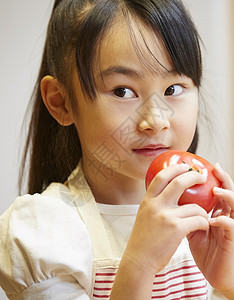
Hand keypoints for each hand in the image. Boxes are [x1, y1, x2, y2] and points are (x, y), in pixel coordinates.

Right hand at [124, 164, 208, 275]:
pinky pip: (198, 220)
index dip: (174, 168)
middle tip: (201, 177)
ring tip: (203, 216)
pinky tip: (202, 226)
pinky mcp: (176, 229)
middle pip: (178, 182)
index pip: (160, 177)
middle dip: (193, 176)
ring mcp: (166, 216)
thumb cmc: (143, 240)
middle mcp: (155, 205)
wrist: (139, 260)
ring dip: (203, 211)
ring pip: (195, 206)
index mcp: (147, 201)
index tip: (184, 166)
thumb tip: (167, 193)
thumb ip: (154, 203)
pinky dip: (204, 222)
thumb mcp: (144, 215)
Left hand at [188, 163, 233, 298]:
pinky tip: (213, 219)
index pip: (218, 191)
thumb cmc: (206, 252)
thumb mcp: (192, 230)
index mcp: (217, 213)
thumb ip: (185, 215)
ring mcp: (231, 228)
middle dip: (224, 180)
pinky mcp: (232, 241)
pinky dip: (223, 222)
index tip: (206, 166)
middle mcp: (226, 217)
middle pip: (229, 193)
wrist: (214, 274)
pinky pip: (231, 227)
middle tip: (215, 168)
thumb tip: (170, 201)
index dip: (214, 178)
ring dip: (227, 197)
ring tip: (216, 190)